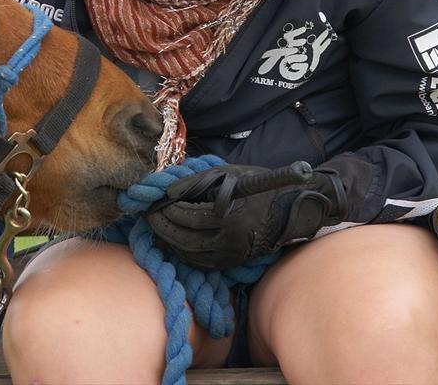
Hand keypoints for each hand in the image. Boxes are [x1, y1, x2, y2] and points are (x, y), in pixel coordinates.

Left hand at [145, 161, 346, 269]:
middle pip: (183, 239)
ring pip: (189, 254)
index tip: (155, 203)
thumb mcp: (227, 175)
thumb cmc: (257, 186)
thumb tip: (168, 193)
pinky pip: (199, 262)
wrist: (288, 210)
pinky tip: (173, 241)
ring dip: (168, 241)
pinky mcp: (231, 263)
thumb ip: (196, 182)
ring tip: (157, 228)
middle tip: (150, 216)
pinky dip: (182, 253)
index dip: (167, 211)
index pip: (187, 217)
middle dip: (163, 227)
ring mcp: (230, 255)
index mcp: (228, 216)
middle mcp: (228, 240)